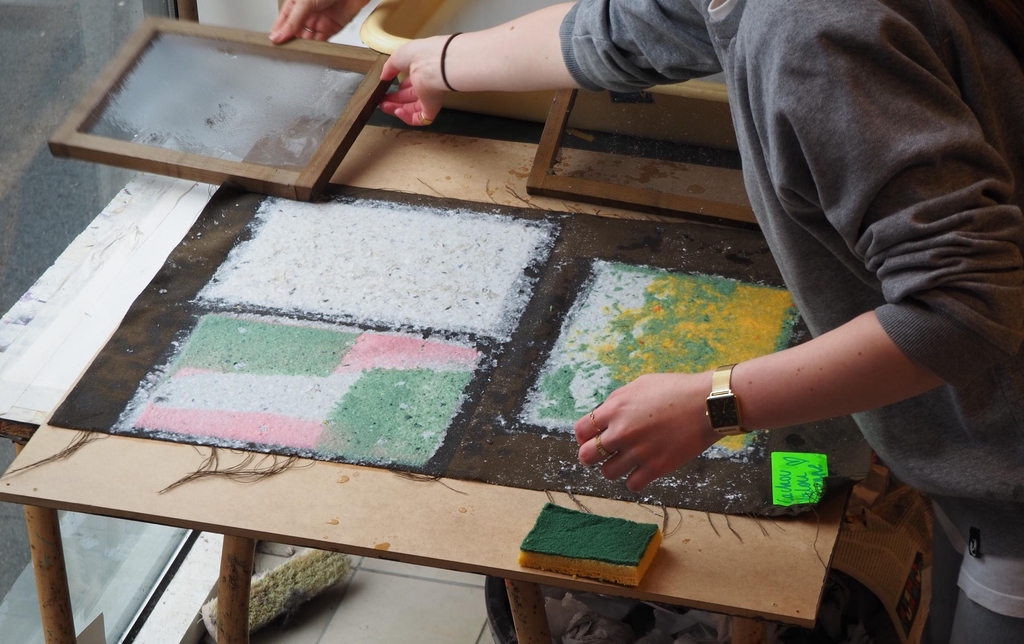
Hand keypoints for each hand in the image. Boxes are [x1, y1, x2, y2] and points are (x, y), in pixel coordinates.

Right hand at [270, 0, 370, 43]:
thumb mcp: (304, 3)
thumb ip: (292, 21)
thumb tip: (278, 35)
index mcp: (295, 4)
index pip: (283, 22)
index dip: (279, 33)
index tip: (275, 44)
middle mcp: (306, 13)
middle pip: (295, 33)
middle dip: (292, 41)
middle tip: (288, 50)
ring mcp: (318, 21)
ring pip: (308, 39)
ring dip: (305, 46)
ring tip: (301, 51)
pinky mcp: (331, 28)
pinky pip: (322, 41)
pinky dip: (318, 47)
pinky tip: (314, 50)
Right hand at [380, 37, 450, 126]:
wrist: (433, 63)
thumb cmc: (418, 55)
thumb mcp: (397, 57)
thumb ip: (389, 68)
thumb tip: (383, 77)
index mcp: (421, 70)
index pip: (410, 82)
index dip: (399, 87)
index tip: (385, 90)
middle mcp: (426, 84)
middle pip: (409, 97)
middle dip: (394, 100)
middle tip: (382, 101)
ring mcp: (430, 98)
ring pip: (412, 109)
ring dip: (397, 109)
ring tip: (384, 107)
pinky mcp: (432, 109)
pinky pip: (419, 119)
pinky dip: (406, 118)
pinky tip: (397, 111)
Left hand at [574, 373, 719, 491]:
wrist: (708, 403)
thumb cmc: (677, 389)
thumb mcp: (640, 385)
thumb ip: (618, 401)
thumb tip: (604, 415)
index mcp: (615, 408)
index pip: (581, 430)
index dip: (584, 437)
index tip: (590, 439)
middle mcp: (622, 431)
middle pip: (587, 455)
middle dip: (591, 456)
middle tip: (603, 455)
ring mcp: (638, 451)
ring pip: (607, 473)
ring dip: (613, 469)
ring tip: (625, 462)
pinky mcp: (656, 467)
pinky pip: (632, 485)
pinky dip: (634, 481)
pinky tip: (642, 472)